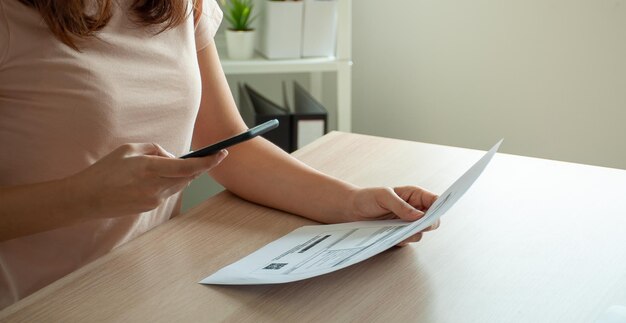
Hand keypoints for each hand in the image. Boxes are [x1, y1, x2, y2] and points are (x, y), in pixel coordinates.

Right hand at [67, 143, 227, 217]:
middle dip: (197, 166)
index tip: (222, 153)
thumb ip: (155, 150)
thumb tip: (172, 157)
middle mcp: (155, 187)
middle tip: (202, 155)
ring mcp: (153, 200)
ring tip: (164, 165)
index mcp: (150, 169)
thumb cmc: (105, 170)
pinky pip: (167, 192)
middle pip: (188, 177)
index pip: (189, 167)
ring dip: (180, 174)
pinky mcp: (150, 208)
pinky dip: (168, 182)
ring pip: (178, 185)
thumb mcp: (129, 149)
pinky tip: (155, 177)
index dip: (209, 161)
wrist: (86, 199)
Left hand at [348, 186, 439, 245]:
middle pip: (432, 220)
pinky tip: (390, 234)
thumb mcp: (383, 196)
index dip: (439, 207)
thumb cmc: (366, 198)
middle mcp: (414, 210)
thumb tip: (418, 216)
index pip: (435, 201)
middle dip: (427, 224)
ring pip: (420, 233)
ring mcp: (407, 223)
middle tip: (415, 225)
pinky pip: (407, 241)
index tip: (435, 213)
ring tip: (396, 228)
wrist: (351, 211)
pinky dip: (401, 240)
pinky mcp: (399, 235)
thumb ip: (401, 206)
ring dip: (411, 233)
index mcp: (414, 195)